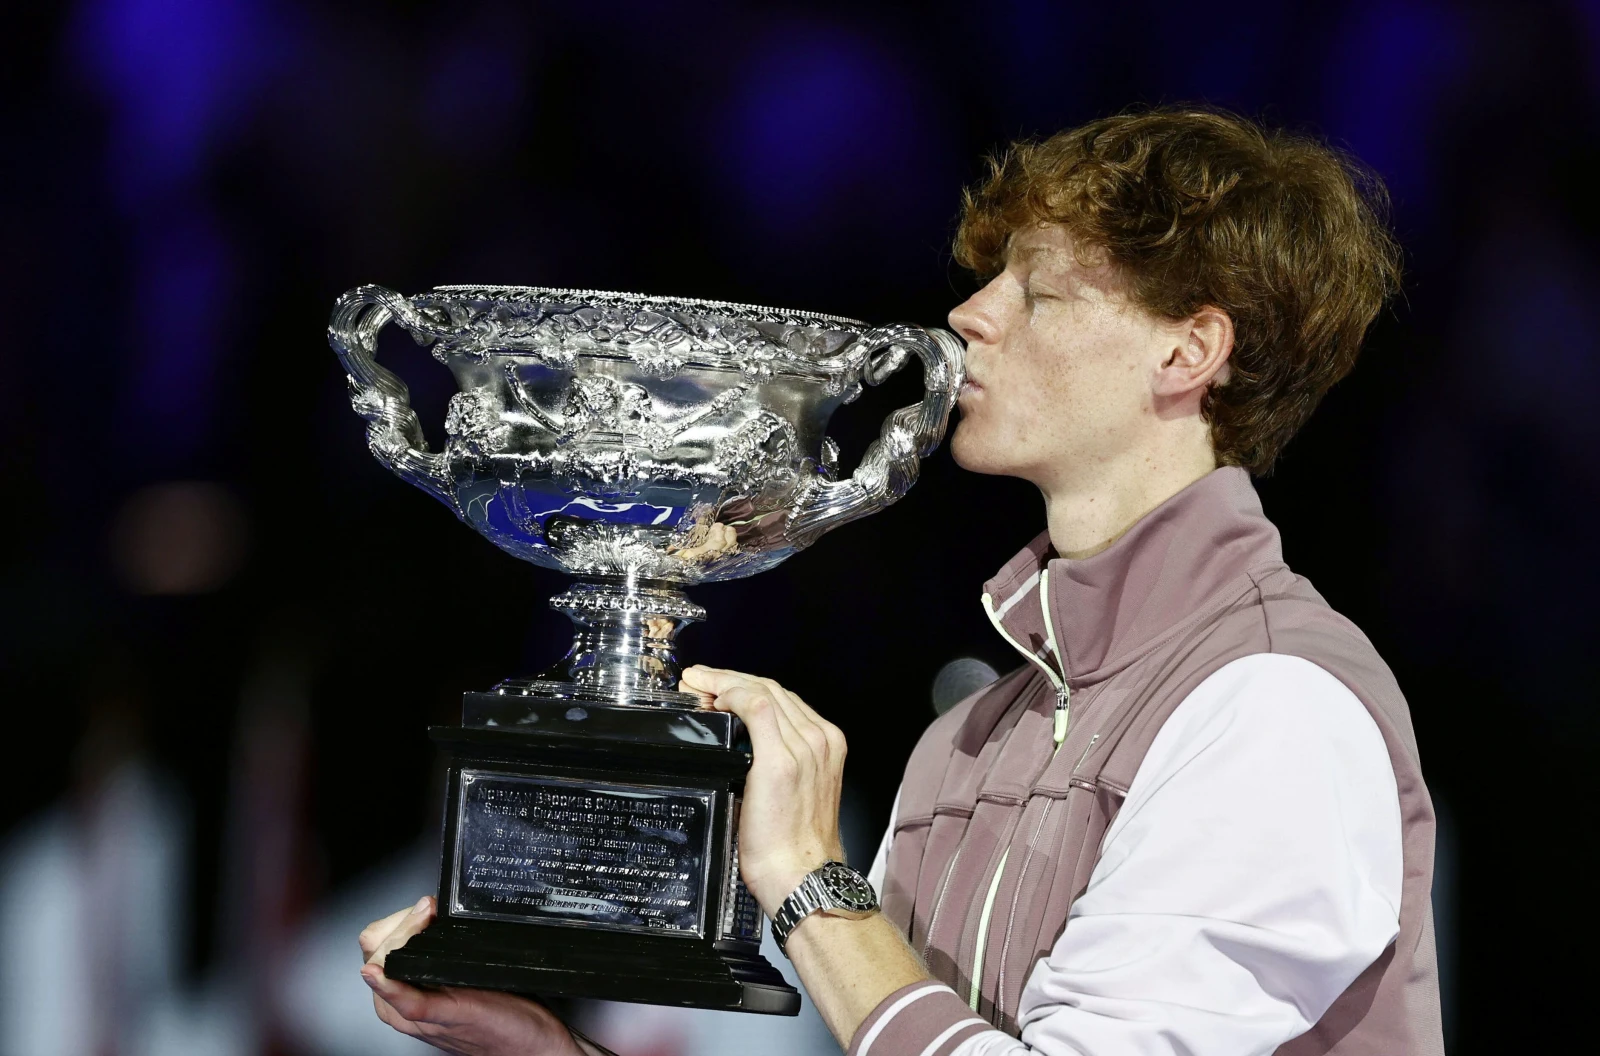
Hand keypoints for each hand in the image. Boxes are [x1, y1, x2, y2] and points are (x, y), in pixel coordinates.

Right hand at [358, 896, 588, 1055]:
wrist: (527, 1042)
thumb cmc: (498, 1009)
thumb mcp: (462, 970)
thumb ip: (442, 946)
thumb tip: (437, 909)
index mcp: (404, 988)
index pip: (376, 942)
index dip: (397, 918)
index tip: (424, 905)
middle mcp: (402, 1002)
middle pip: (374, 950)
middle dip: (399, 922)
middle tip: (427, 910)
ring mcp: (420, 1013)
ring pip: (385, 967)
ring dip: (401, 938)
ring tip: (426, 919)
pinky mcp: (444, 1018)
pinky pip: (408, 1004)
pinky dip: (392, 988)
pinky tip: (383, 975)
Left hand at [678, 666, 846, 914]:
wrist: (803, 877)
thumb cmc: (794, 846)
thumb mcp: (792, 793)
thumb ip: (774, 763)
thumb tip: (738, 750)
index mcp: (826, 746)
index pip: (782, 699)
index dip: (745, 686)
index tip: (718, 687)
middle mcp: (820, 740)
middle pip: (772, 689)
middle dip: (730, 678)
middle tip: (699, 679)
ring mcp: (804, 747)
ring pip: (763, 691)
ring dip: (725, 681)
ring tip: (698, 684)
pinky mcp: (781, 760)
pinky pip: (755, 707)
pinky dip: (731, 694)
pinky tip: (714, 698)